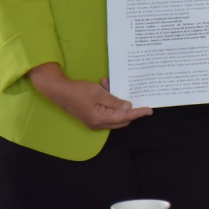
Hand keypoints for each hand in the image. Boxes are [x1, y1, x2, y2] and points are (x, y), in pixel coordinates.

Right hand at [28, 63, 151, 129]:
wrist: (59, 91)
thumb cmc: (79, 91)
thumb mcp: (99, 94)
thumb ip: (115, 101)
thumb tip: (128, 107)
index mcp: (101, 119)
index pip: (125, 117)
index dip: (138, 113)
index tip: (150, 110)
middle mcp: (98, 124)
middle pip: (121, 119)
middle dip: (128, 108)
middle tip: (135, 96)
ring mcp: (94, 120)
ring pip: (113, 113)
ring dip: (115, 100)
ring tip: (110, 85)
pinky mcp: (91, 115)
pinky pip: (105, 109)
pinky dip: (108, 99)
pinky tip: (104, 86)